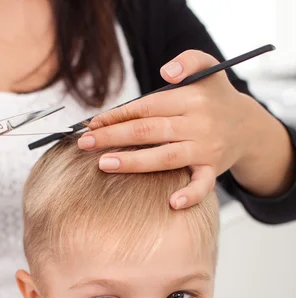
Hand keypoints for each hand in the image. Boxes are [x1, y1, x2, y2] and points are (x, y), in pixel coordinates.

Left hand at [78, 50, 254, 208]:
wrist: (247, 126)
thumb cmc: (215, 98)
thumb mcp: (208, 68)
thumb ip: (189, 60)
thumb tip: (165, 72)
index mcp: (191, 98)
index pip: (146, 107)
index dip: (117, 114)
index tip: (92, 123)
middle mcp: (198, 124)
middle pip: (149, 131)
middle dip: (114, 136)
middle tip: (84, 143)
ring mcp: (205, 149)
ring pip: (165, 157)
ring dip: (133, 162)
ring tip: (104, 164)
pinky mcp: (213, 169)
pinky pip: (203, 185)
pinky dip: (191, 195)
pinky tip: (172, 203)